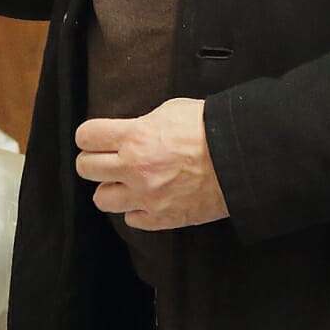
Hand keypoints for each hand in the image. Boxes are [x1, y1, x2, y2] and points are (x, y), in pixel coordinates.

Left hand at [74, 98, 227, 230]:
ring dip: (112, 189)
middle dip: (94, 161)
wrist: (243, 159)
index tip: (96, 138)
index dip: (90, 136)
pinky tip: (149, 198)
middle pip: (86, 168)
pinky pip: (131, 219)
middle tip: (107, 159)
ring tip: (127, 182)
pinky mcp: (161, 218)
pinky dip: (137, 210)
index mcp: (135, 137)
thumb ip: (143, 124)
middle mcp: (134, 168)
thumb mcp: (171, 110)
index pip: (86, 136)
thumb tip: (129, 131)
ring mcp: (146, 196)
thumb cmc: (213, 130)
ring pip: (102, 199)